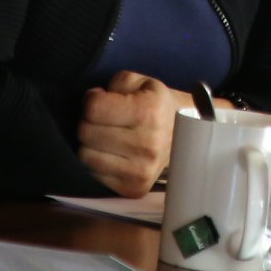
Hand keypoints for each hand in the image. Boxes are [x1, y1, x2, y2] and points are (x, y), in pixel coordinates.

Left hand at [78, 70, 180, 195]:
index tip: (102, 100)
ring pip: (85, 156)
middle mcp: (147, 144)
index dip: (92, 100)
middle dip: (89, 122)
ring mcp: (142, 170)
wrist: (185, 137)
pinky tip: (112, 153)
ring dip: (91, 144)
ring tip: (107, 136)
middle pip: (86, 132)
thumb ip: (116, 84)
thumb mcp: (142, 82)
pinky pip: (93, 175)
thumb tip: (93, 100)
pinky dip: (98, 162)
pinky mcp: (134, 188)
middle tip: (104, 119)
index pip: (94, 109)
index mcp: (149, 112)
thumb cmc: (156, 106)